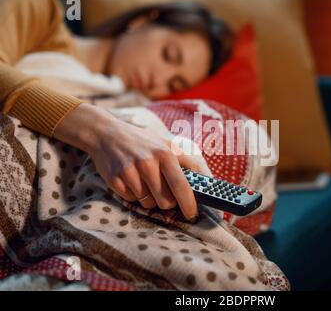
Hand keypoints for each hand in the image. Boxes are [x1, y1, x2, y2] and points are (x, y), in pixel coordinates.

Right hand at [54, 103, 201, 220]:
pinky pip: (132, 200)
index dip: (189, 204)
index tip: (193, 214)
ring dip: (150, 199)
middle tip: (165, 194)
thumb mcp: (167, 145)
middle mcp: (148, 162)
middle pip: (166, 201)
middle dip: (168, 203)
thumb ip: (187, 162)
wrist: (106, 133)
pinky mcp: (115, 180)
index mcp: (165, 154)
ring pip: (148, 204)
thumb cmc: (143, 142)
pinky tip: (131, 180)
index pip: (182, 186)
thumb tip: (206, 182)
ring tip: (145, 181)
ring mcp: (130, 171)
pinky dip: (134, 195)